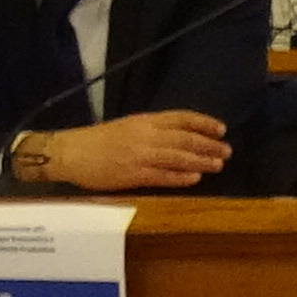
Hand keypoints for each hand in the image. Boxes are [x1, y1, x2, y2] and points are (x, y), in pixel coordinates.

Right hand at [31, 112, 228, 191]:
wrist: (69, 152)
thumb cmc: (97, 140)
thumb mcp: (127, 126)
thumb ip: (151, 130)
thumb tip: (179, 136)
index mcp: (144, 121)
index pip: (181, 118)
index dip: (203, 123)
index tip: (221, 129)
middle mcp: (145, 135)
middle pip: (184, 138)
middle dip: (208, 144)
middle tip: (227, 150)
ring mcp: (139, 155)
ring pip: (177, 157)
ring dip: (201, 160)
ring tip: (218, 164)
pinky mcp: (132, 174)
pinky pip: (162, 176)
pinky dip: (180, 177)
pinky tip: (195, 178)